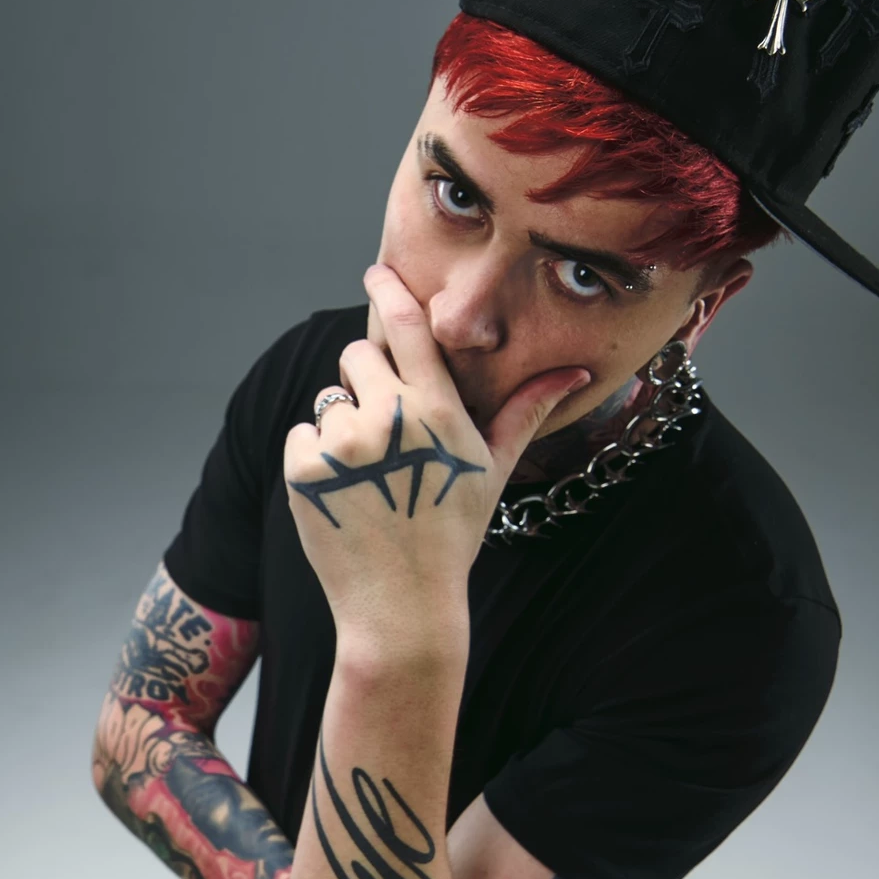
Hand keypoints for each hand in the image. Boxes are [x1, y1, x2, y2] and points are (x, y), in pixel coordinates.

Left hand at [283, 265, 589, 646]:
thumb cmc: (452, 536)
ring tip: (370, 479)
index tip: (377, 273)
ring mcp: (344, 442)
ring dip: (344, 428)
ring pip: (330, 399)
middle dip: (367, 382)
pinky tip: (344, 495)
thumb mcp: (491, 471)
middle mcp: (390, 417)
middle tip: (386, 434)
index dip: (388, 291)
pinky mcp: (304, 466)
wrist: (401, 605)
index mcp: (438, 411)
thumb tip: (574, 371)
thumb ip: (522, 412)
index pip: (408, 326)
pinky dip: (316, 459)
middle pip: (358, 355)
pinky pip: (304, 434)